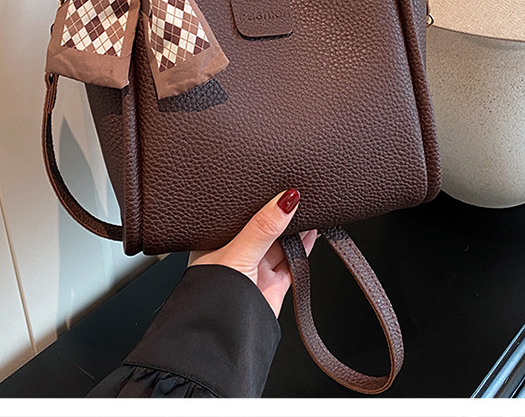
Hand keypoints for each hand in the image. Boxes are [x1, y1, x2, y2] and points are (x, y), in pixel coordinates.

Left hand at [188, 189, 317, 316]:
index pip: (240, 214)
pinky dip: (303, 250)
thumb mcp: (237, 252)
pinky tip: (313, 235)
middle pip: (263, 228)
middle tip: (297, 194)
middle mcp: (234, 255)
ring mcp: (254, 271)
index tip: (276, 183)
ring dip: (294, 230)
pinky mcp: (272, 286)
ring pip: (279, 244)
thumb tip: (285, 200)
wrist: (224, 341)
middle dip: (279, 214)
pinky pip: (292, 263)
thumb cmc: (211, 298)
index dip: (257, 200)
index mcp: (216, 242)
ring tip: (309, 208)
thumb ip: (263, 227)